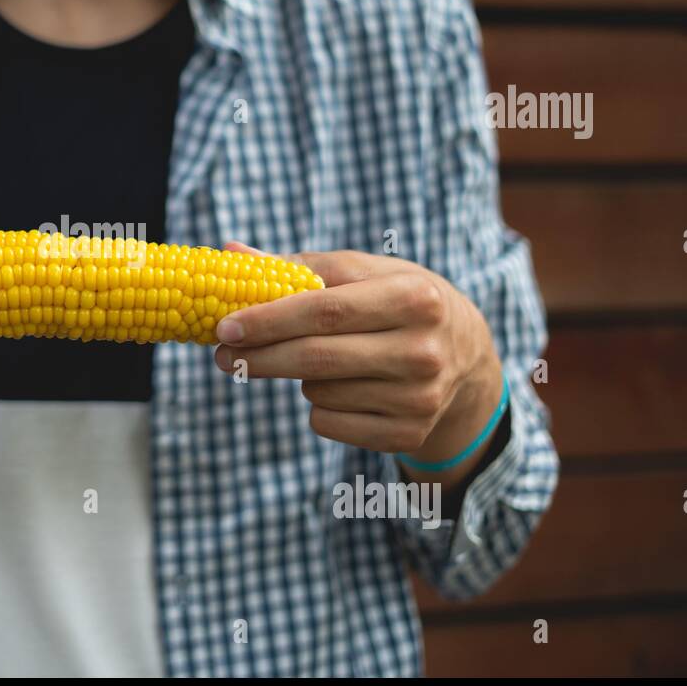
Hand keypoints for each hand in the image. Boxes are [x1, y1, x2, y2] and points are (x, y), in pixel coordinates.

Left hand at [213, 245, 501, 470]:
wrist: (465, 356)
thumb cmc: (398, 302)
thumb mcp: (366, 273)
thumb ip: (300, 266)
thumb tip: (233, 252)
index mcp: (414, 297)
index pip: (325, 309)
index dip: (269, 319)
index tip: (226, 326)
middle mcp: (423, 350)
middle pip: (316, 357)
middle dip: (258, 357)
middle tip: (222, 355)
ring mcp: (420, 397)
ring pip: (318, 392)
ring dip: (297, 377)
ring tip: (314, 360)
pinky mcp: (408, 433)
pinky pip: (329, 422)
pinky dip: (318, 406)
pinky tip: (340, 388)